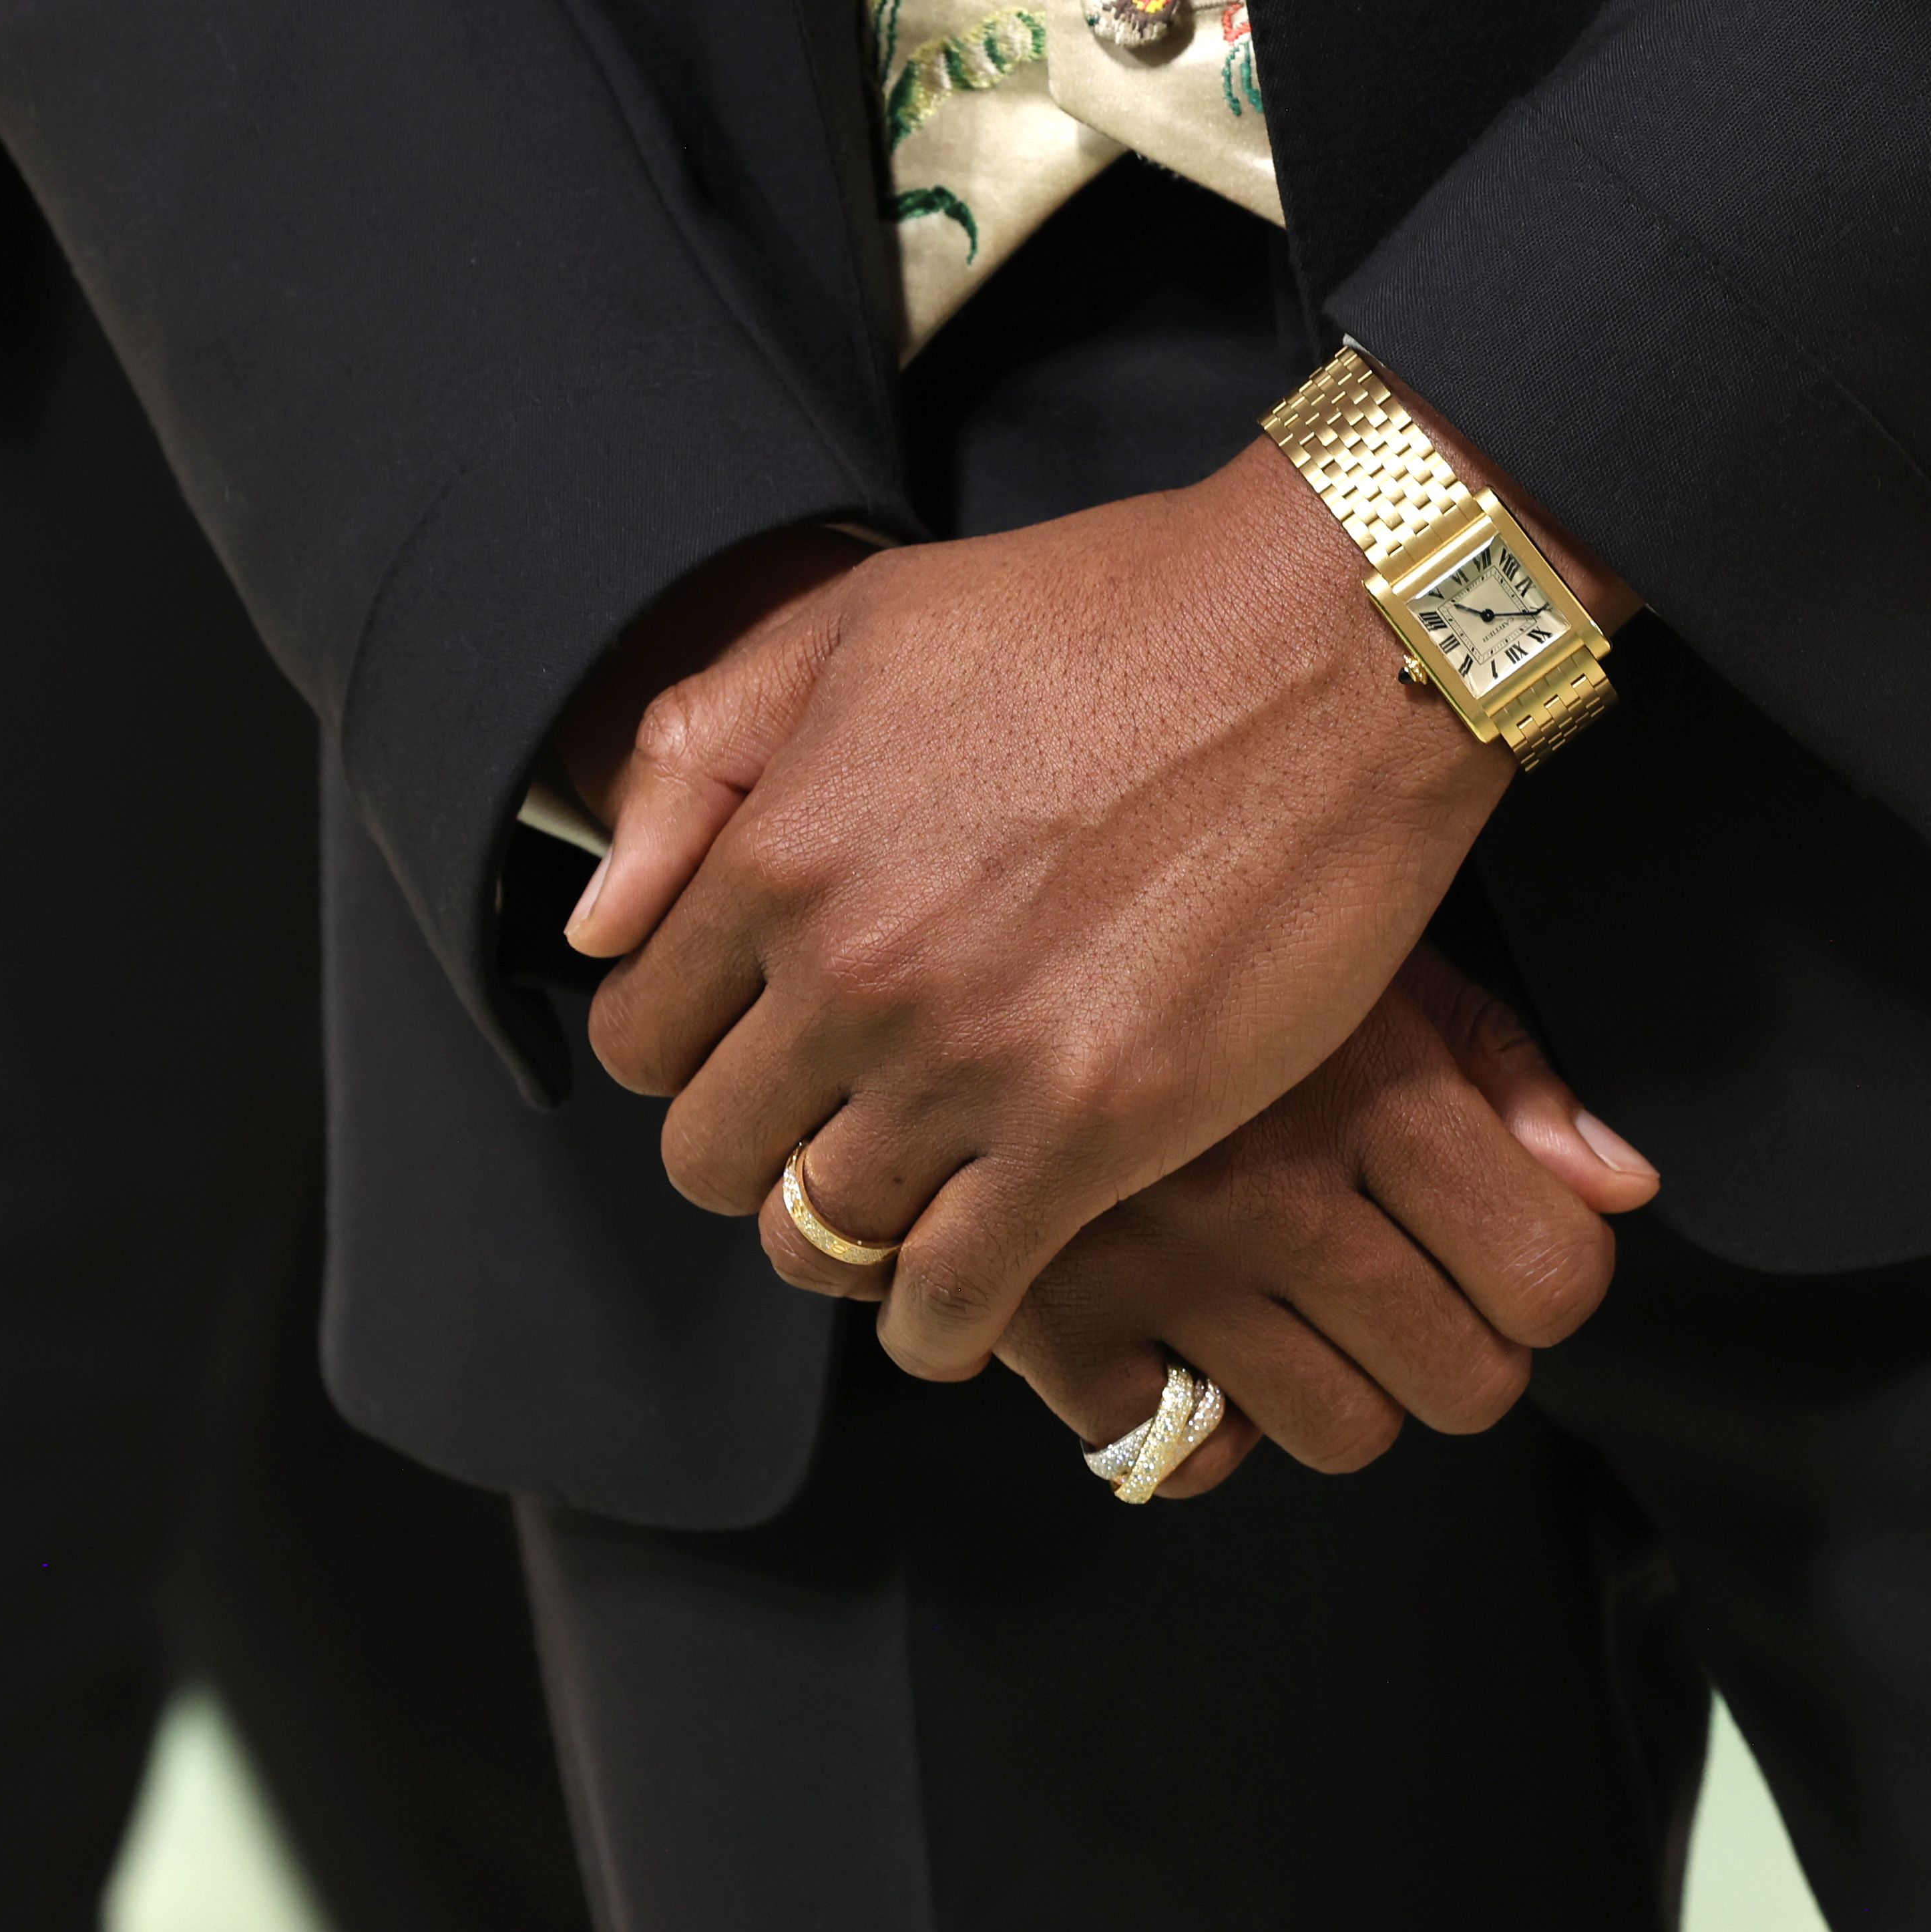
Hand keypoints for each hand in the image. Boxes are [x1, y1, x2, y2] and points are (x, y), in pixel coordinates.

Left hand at [569, 435, 1613, 1384]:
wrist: (1330, 643)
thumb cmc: (1112, 612)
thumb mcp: (863, 619)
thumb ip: (700, 753)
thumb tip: (600, 921)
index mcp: (780, 846)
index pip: (640, 1034)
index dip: (694, 1049)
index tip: (763, 1045)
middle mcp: (851, 969)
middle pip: (712, 1156)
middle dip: (759, 1150)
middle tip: (838, 1123)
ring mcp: (970, 1060)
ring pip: (817, 1241)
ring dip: (846, 1239)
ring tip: (909, 1204)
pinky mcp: (1094, 1128)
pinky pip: (950, 1299)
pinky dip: (941, 1319)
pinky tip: (971, 1285)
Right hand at [769, 948, 1660, 1497]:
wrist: (963, 837)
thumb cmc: (1194, 872)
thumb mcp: (1361, 936)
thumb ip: (1495, 1063)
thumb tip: (1617, 1190)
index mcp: (1372, 1089)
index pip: (1554, 1276)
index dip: (1549, 1280)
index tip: (1507, 1257)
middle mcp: (1273, 1187)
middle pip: (1466, 1383)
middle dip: (1456, 1352)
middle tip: (1410, 1293)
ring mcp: (1156, 1256)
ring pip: (1337, 1432)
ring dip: (1337, 1391)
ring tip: (1301, 1314)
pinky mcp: (1039, 1304)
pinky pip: (1166, 1449)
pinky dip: (1184, 1418)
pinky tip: (1180, 1333)